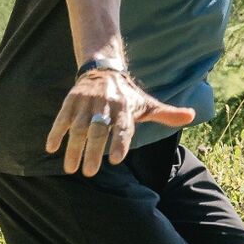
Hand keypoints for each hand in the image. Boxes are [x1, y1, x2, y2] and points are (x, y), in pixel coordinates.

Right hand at [45, 67, 194, 175]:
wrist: (104, 69)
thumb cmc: (128, 95)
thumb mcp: (147, 102)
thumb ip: (166, 113)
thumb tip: (192, 116)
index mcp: (124, 107)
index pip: (123, 126)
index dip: (120, 142)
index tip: (117, 160)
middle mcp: (104, 104)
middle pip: (97, 130)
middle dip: (93, 152)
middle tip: (89, 173)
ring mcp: (85, 103)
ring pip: (77, 127)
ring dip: (72, 148)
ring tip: (71, 169)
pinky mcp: (70, 101)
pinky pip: (61, 118)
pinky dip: (55, 132)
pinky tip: (51, 148)